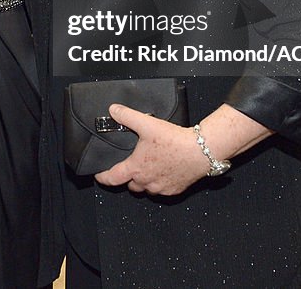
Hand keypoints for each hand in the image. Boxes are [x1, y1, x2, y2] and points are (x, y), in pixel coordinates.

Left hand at [93, 104, 208, 195]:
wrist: (201, 151)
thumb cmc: (174, 140)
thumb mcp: (147, 123)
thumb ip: (127, 116)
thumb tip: (113, 110)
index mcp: (136, 168)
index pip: (112, 178)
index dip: (103, 178)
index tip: (99, 176)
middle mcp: (146, 182)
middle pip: (130, 185)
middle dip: (127, 178)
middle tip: (129, 167)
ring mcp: (161, 188)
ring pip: (146, 189)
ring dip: (144, 181)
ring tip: (146, 168)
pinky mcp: (174, 190)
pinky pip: (161, 191)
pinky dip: (159, 183)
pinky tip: (163, 172)